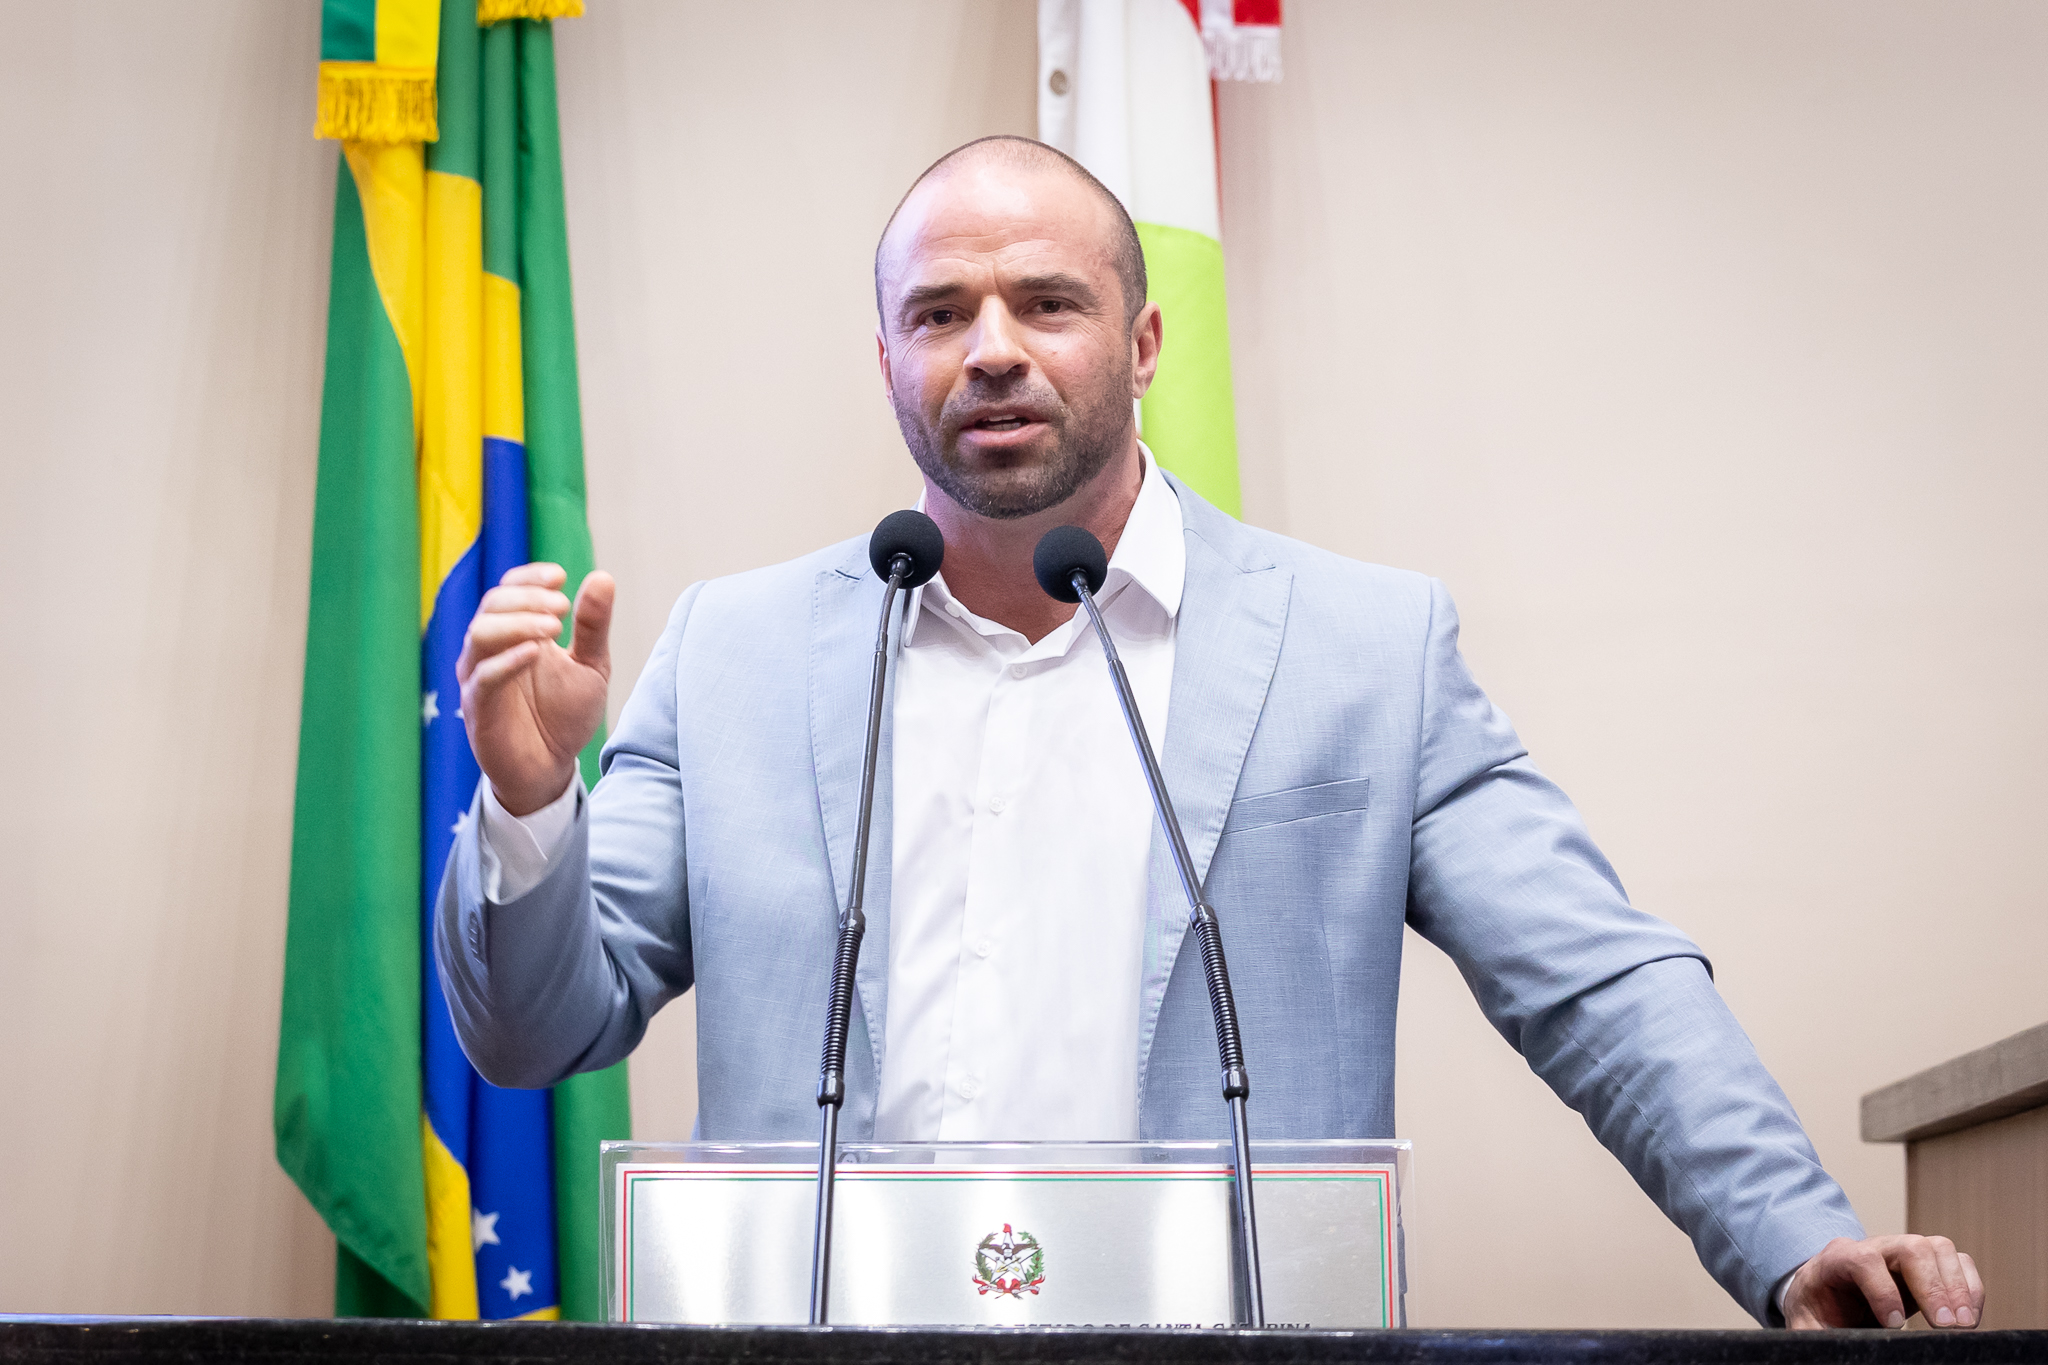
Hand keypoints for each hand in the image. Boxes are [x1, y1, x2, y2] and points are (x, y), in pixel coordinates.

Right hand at [455, 563, 613, 814]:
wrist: (552, 769)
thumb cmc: (565, 715)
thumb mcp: (591, 665)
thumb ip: (593, 625)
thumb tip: (603, 577)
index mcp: (513, 633)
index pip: (508, 589)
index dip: (529, 577)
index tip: (561, 577)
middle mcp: (489, 650)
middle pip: (492, 605)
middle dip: (528, 599)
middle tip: (563, 609)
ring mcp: (479, 678)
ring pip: (479, 635)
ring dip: (517, 624)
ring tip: (555, 628)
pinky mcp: (478, 710)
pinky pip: (483, 678)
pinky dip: (508, 661)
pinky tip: (536, 653)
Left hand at [1783, 1234, 1982, 1329]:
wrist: (1824, 1294)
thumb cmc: (1817, 1312)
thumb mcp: (1809, 1326)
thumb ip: (1819, 1337)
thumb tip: (1836, 1355)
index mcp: (1837, 1259)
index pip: (1863, 1260)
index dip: (1882, 1290)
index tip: (1894, 1325)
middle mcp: (1874, 1247)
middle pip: (1910, 1247)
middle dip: (1931, 1286)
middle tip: (1945, 1326)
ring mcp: (1903, 1252)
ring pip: (1938, 1248)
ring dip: (1957, 1287)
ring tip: (1962, 1325)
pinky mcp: (1927, 1264)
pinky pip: (1957, 1261)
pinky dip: (1970, 1288)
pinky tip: (1969, 1318)